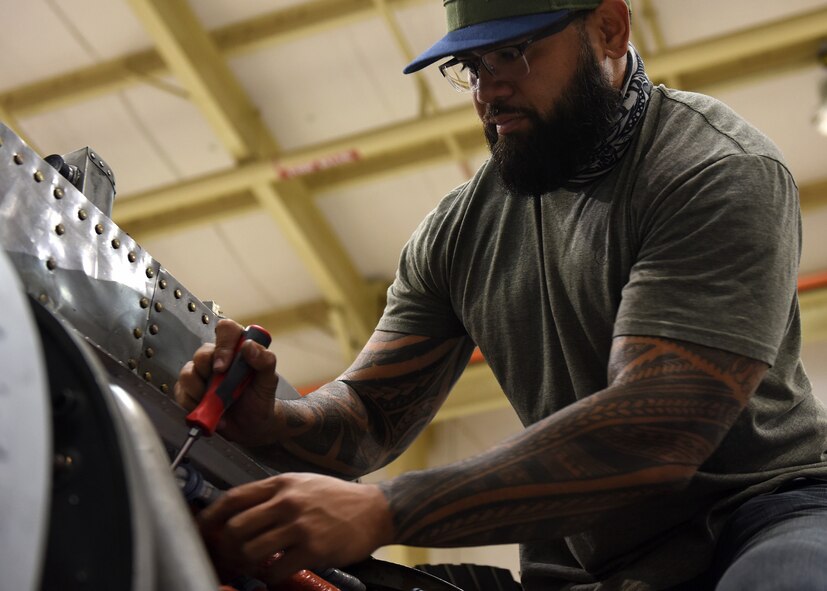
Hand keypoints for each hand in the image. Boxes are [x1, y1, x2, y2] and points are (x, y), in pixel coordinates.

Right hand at [174, 318, 279, 445]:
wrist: (252, 425)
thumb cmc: (260, 398)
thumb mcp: (268, 380)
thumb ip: (265, 361)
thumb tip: (249, 346)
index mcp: (237, 348)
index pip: (225, 330)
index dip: (223, 345)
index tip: (224, 367)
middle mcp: (216, 358)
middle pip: (202, 353)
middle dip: (210, 373)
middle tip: (222, 389)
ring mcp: (202, 375)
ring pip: (188, 372)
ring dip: (201, 391)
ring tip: (217, 404)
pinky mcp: (190, 392)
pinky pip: (181, 393)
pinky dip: (194, 405)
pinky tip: (210, 412)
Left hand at [197, 473, 394, 583]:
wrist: (375, 510)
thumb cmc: (338, 498)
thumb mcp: (302, 484)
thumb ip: (272, 495)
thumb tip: (238, 513)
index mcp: (281, 484)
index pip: (233, 498)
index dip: (210, 517)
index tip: (202, 530)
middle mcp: (287, 501)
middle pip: (236, 527)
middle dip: (226, 547)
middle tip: (230, 557)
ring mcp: (300, 525)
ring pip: (251, 550)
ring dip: (246, 565)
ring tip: (252, 567)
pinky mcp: (313, 548)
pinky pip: (276, 569)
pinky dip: (270, 576)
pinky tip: (275, 573)